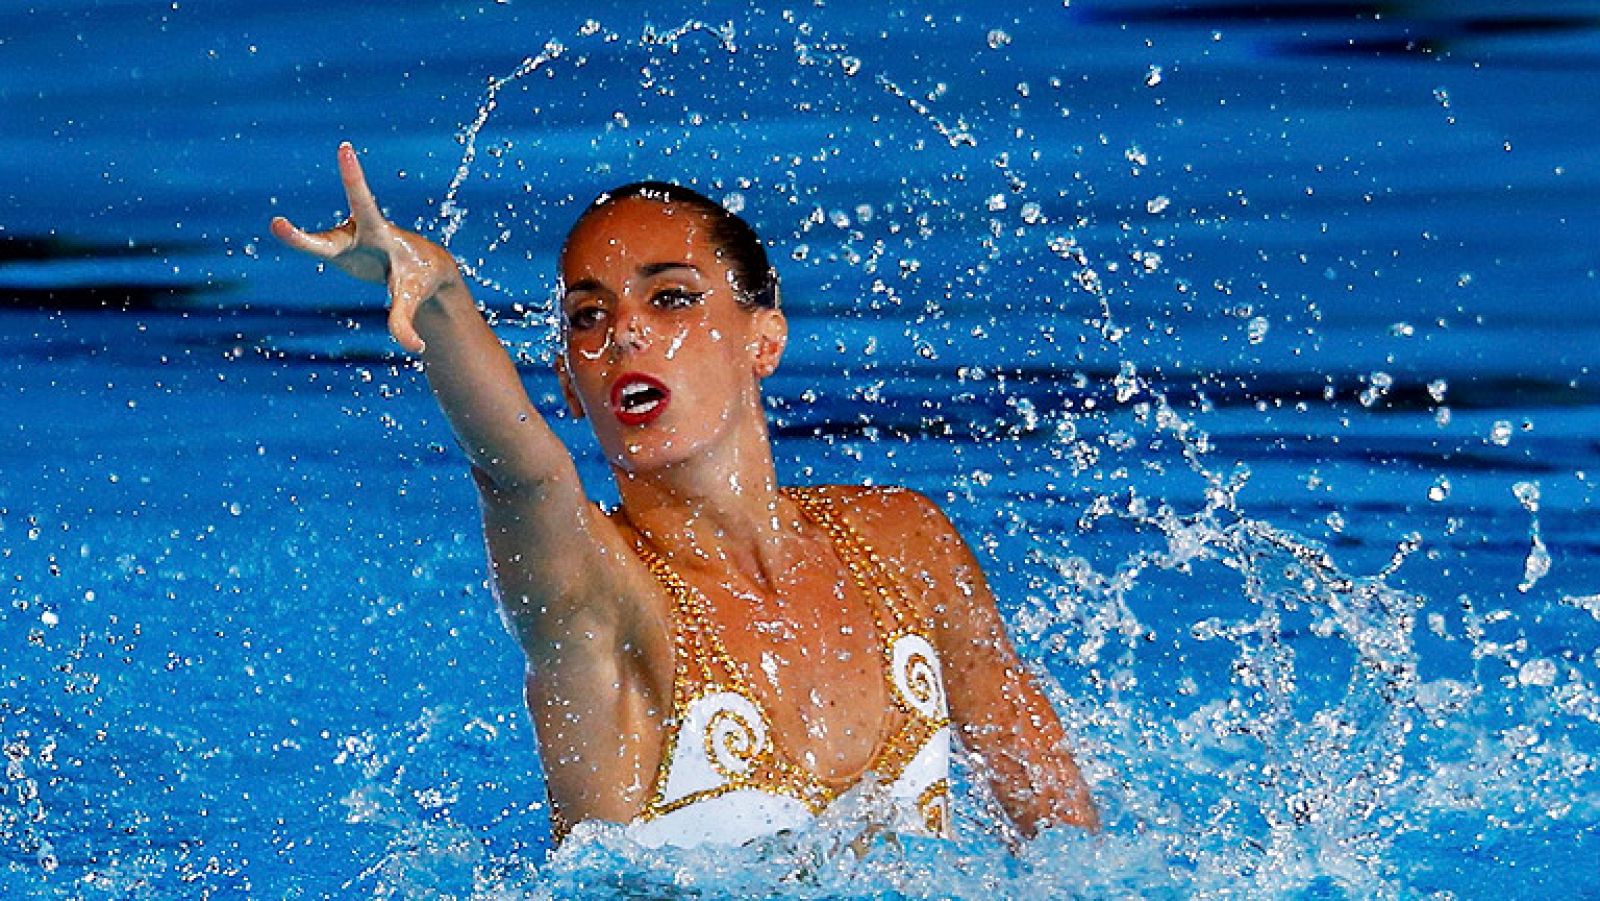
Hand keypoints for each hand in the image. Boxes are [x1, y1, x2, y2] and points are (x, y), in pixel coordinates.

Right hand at [270, 143, 459, 352]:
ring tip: (290, 230)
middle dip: (302, 238)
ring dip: (299, 239)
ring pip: (318, 245)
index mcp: (380, 235)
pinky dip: (300, 242)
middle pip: (327, 238)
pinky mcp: (336, 248)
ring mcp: (345, 239)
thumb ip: (407, 323)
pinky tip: (302, 240)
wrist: (420, 269)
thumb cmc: (417, 277)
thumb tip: (414, 349)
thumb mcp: (412, 297)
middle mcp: (358, 233)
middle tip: (276, 226)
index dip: (353, 178)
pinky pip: (314, 247)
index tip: (344, 149)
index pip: (365, 205)